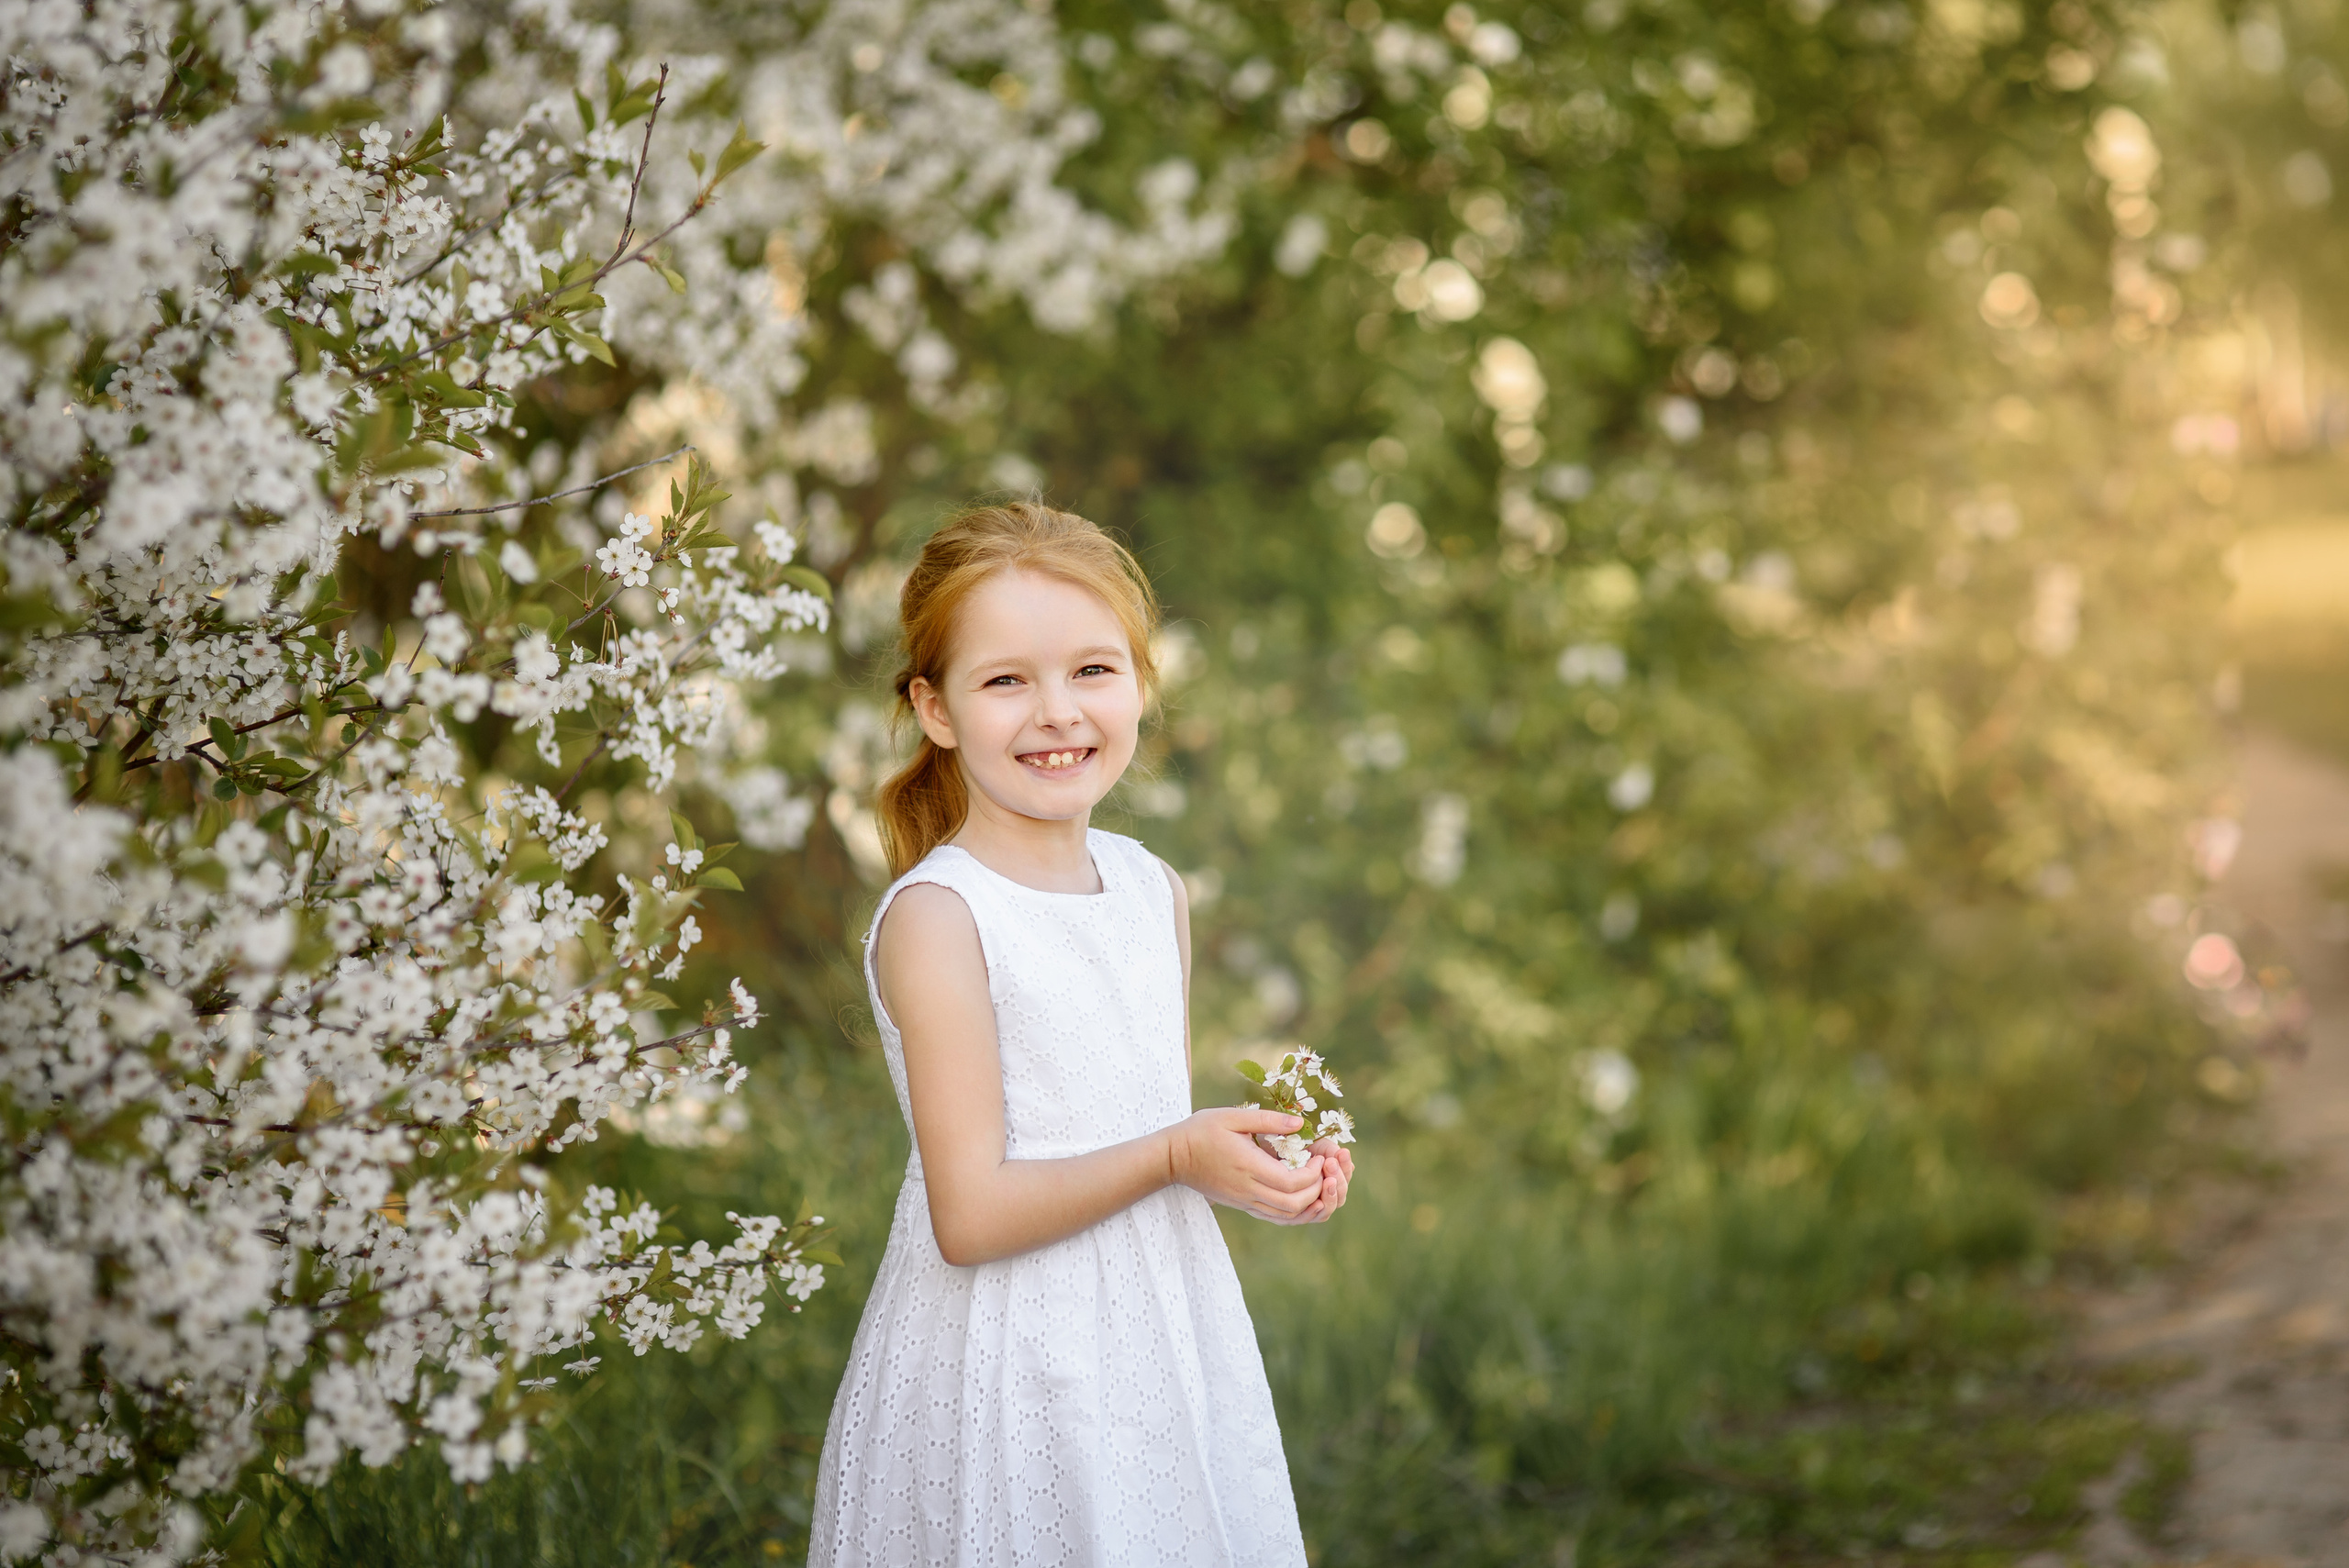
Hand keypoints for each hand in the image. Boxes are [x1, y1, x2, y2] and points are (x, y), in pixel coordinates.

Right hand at [1168, 1108, 1325, 1222]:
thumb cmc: (1202, 1131)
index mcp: (1249, 1167)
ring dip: (1309, 1203)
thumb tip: (1301, 1123)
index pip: (1291, 1183)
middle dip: (1317, 1190)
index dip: (1313, 1173)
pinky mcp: (1242, 1205)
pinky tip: (1303, 1197)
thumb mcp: (1233, 1116)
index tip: (1319, 1155)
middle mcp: (1249, 1190)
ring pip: (1286, 1216)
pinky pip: (1274, 1217)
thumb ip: (1268, 1120)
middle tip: (1325, 1170)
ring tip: (1319, 1183)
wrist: (1174, 1158)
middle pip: (1293, 1205)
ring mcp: (1245, 1201)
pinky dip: (1295, 1212)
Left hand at [1286, 1136, 1352, 1224]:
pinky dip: (1314, 1213)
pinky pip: (1304, 1219)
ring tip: (1327, 1179)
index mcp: (1324, 1173)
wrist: (1255, 1142)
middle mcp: (1317, 1191)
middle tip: (1331, 1163)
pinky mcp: (1286, 1212)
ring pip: (1325, 1210)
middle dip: (1339, 1180)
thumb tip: (1342, 1157)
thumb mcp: (1306, 1140)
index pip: (1343, 1178)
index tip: (1342, 1153)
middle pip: (1338, 1197)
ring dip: (1330, 1195)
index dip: (1345, 1168)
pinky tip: (1318, 1202)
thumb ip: (1326, 1148)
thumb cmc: (1279, 1140)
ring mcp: (1304, 1203)